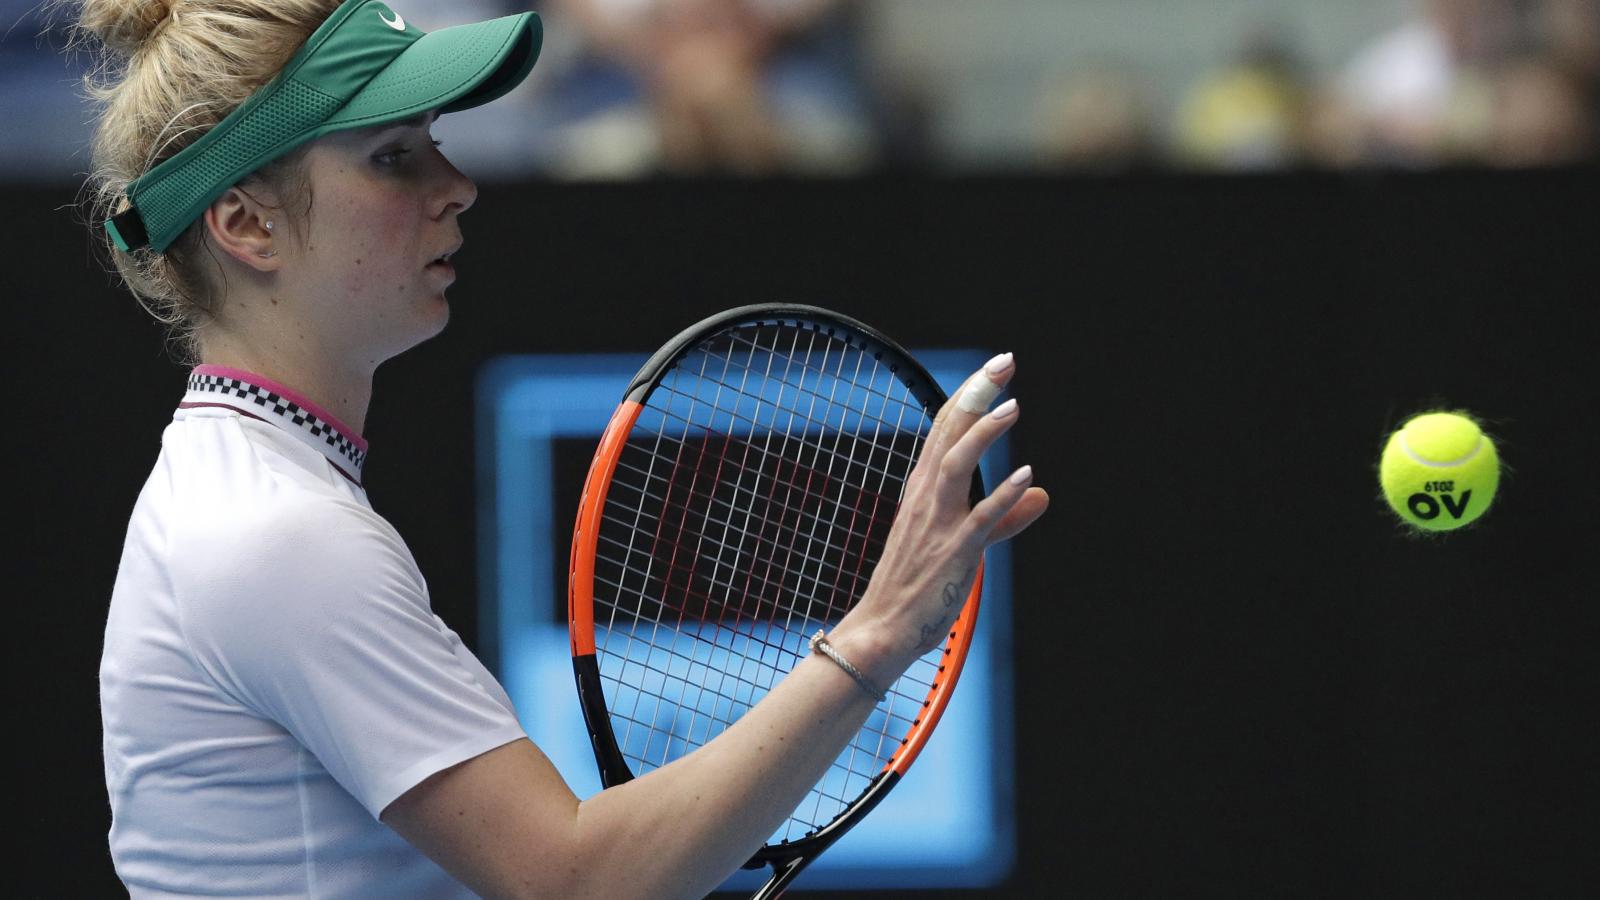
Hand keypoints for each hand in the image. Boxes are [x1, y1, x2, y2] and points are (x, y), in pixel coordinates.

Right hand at [841, 353, 1049, 679]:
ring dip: (984, 435)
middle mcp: (927, 499)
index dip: (971, 396)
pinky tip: (1026, 476)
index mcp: (924, 491)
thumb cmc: (916, 586)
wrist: (882, 630)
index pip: (946, 430)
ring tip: (1013, 407)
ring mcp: (937, 524)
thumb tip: (1041, 494)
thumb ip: (1005, 516)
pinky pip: (978, 520)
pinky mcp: (952, 553)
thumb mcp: (965, 542)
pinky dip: (1001, 497)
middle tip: (1005, 361)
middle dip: (977, 395)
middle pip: (949, 434)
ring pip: (956, 467)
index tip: (996, 368)